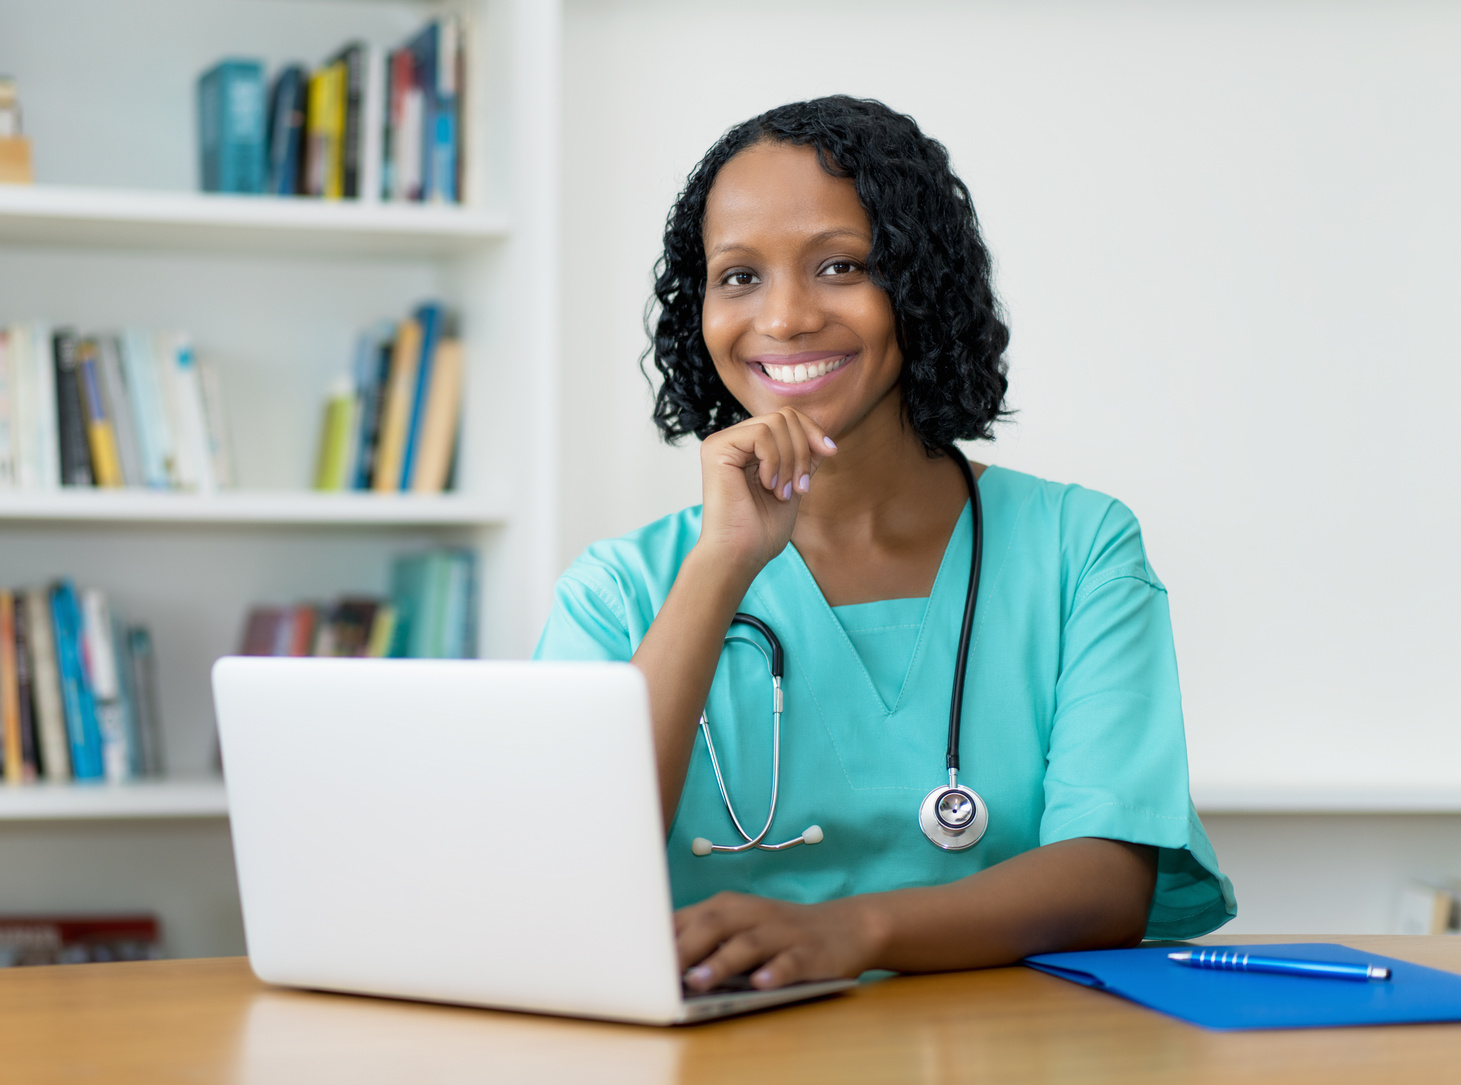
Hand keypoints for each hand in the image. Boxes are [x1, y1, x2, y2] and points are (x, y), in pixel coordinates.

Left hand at [676, 891, 883, 990]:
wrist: (847, 927)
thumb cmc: (780, 932)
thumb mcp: (740, 927)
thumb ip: (703, 940)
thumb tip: (657, 965)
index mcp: (729, 907)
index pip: (688, 918)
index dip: (661, 937)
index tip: (635, 958)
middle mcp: (753, 915)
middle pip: (713, 924)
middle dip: (684, 947)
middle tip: (659, 973)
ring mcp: (783, 933)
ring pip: (748, 944)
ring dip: (722, 962)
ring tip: (699, 981)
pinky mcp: (810, 953)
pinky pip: (791, 962)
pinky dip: (775, 972)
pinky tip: (760, 984)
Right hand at [696, 408, 837, 576]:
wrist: (741, 555)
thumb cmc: (762, 531)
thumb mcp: (794, 486)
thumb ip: (803, 459)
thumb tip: (824, 438)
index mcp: (749, 448)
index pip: (787, 418)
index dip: (813, 431)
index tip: (831, 453)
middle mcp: (734, 440)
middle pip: (784, 416)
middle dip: (803, 450)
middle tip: (800, 487)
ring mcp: (722, 442)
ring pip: (775, 423)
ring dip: (791, 460)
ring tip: (783, 492)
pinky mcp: (716, 448)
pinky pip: (761, 433)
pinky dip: (774, 460)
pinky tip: (768, 485)